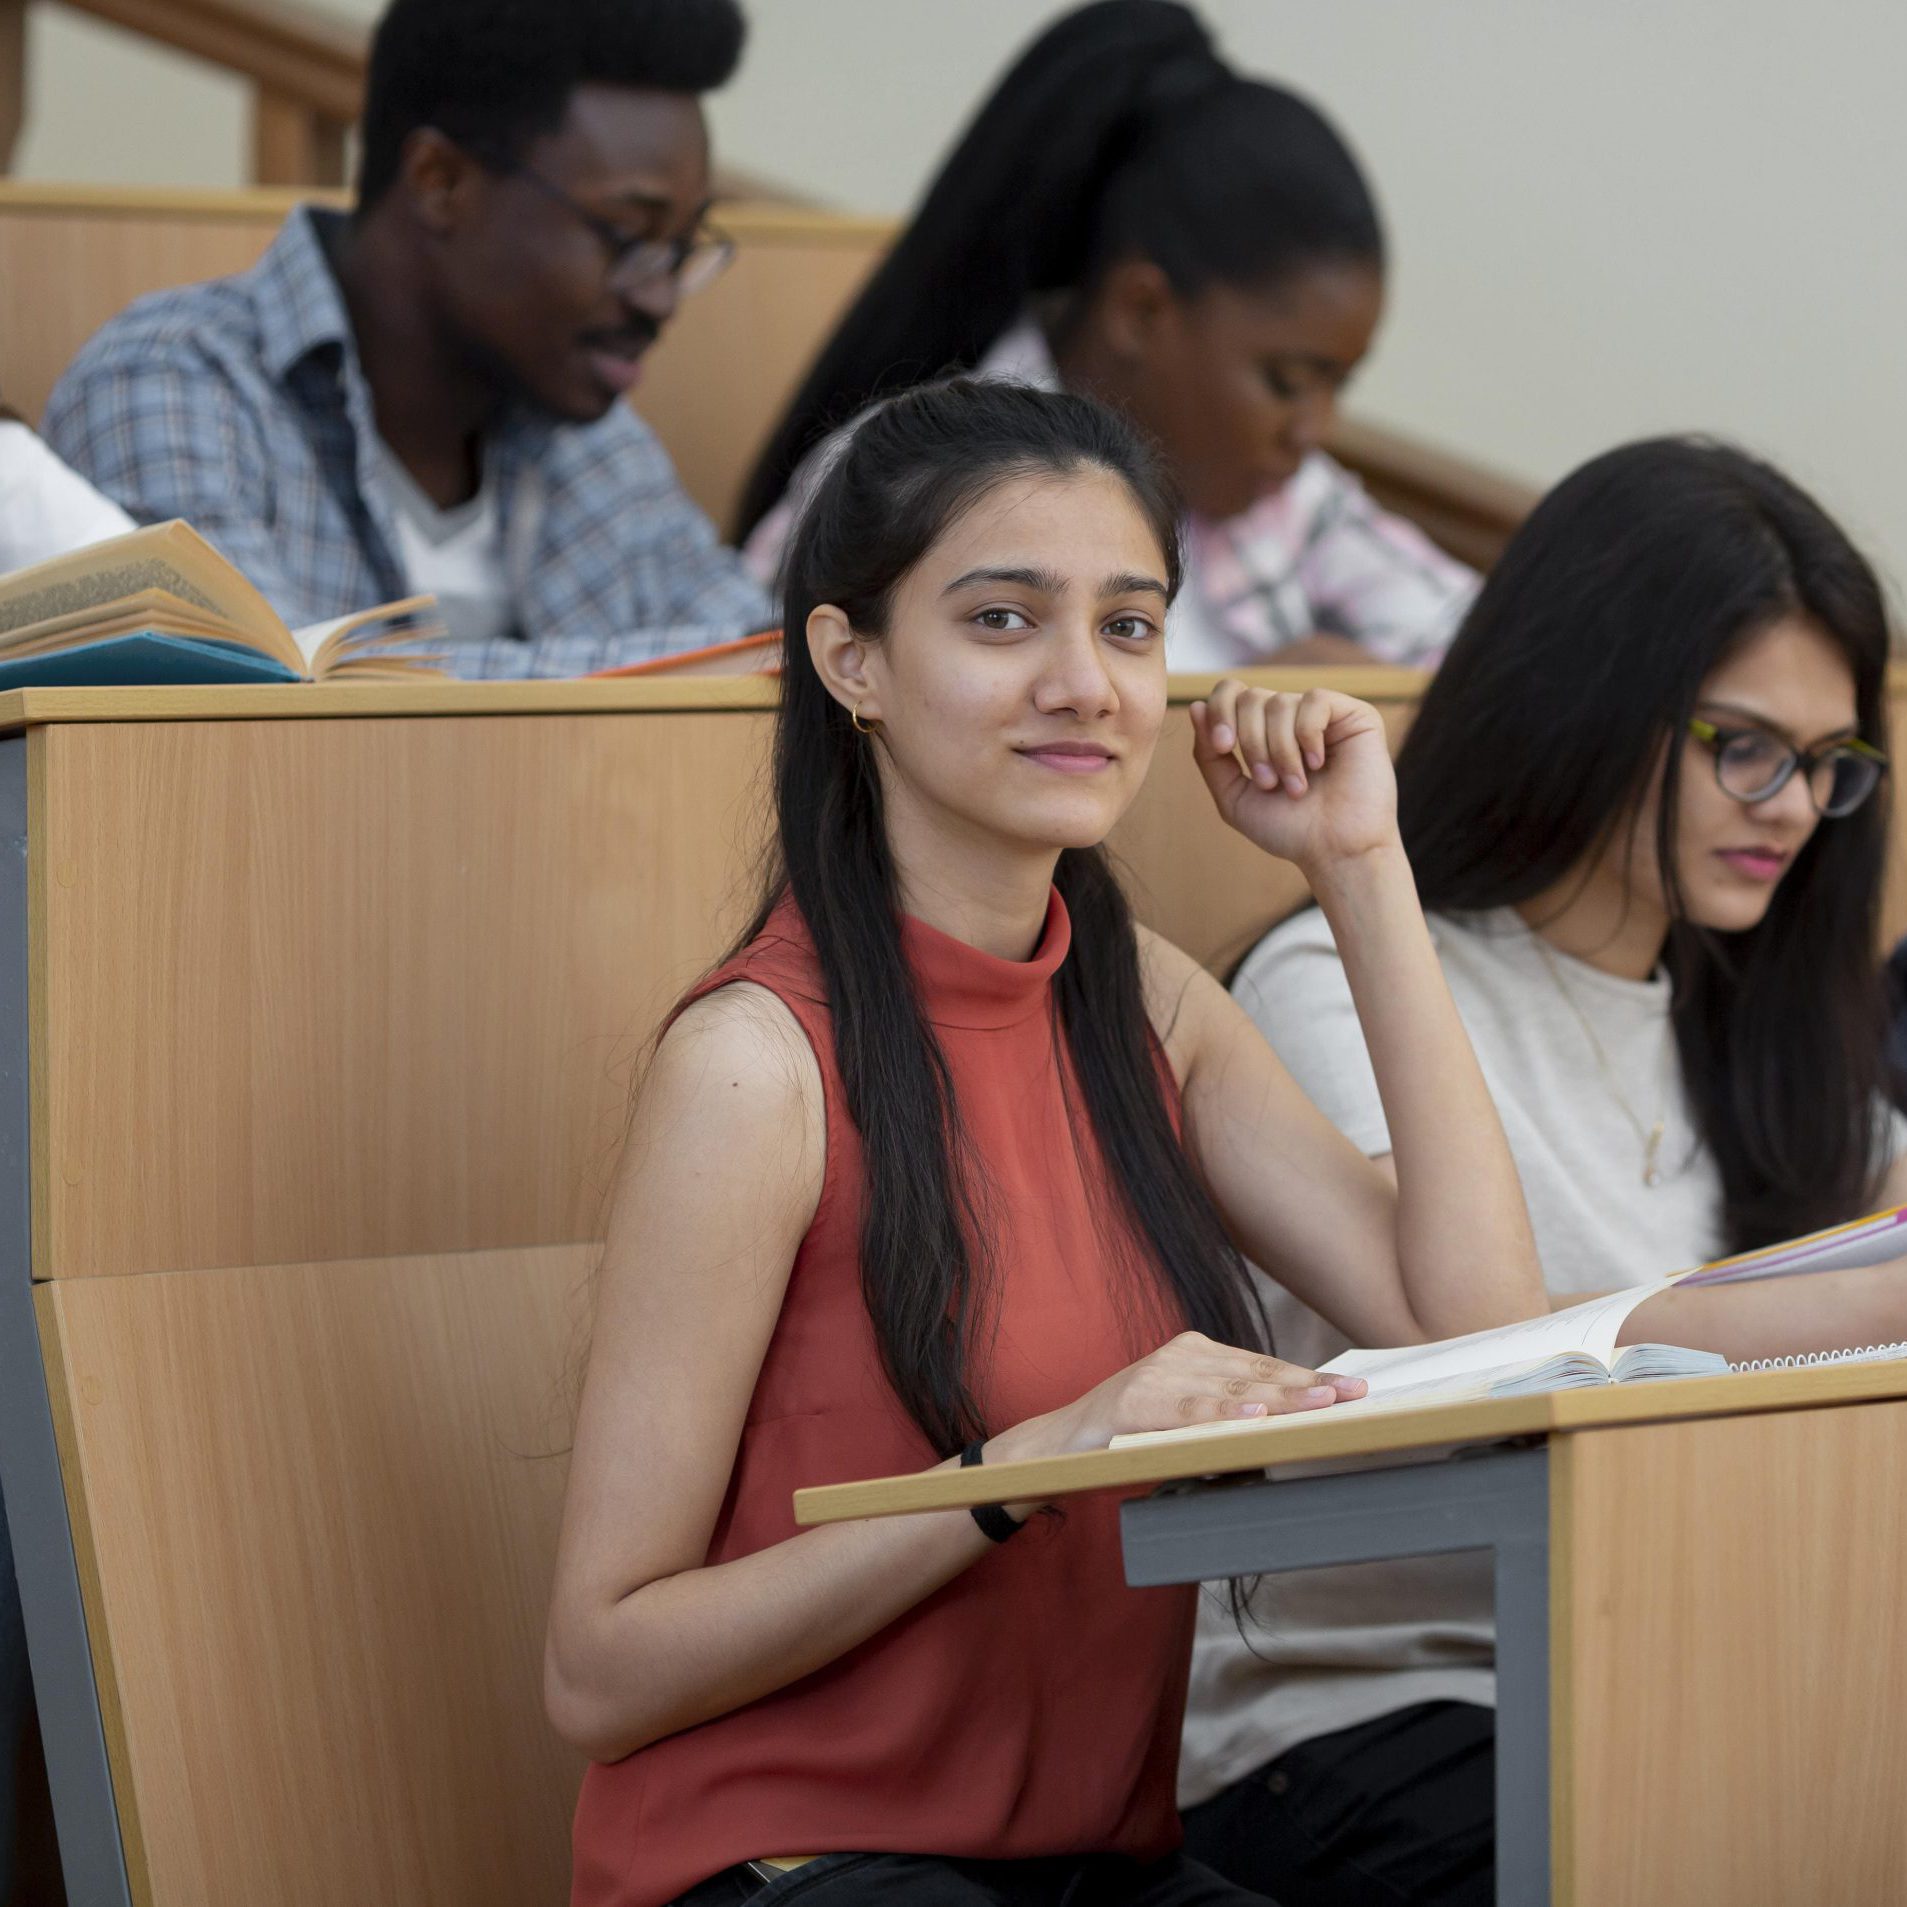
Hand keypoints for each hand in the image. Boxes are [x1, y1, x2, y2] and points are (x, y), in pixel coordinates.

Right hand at [991, 1331, 1366, 1466]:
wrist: (1063, 1442)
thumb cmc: (1132, 1435)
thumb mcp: (1187, 1419)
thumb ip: (1228, 1417)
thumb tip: (1288, 1431)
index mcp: (1196, 1352)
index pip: (1263, 1365)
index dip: (1307, 1376)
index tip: (1350, 1387)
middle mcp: (1180, 1354)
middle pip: (1255, 1373)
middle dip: (1306, 1385)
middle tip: (1351, 1394)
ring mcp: (1157, 1374)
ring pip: (1229, 1389)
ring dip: (1279, 1398)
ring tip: (1319, 1403)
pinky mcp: (1136, 1401)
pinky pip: (1188, 1411)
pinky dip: (1223, 1415)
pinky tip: (1254, 1417)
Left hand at [1190, 679, 1398, 874]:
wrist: (1335, 851)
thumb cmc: (1289, 829)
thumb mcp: (1233, 796)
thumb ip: (1209, 756)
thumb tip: (1196, 706)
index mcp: (1264, 732)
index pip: (1232, 693)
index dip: (1220, 712)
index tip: (1223, 747)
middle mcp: (1292, 718)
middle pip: (1251, 697)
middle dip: (1250, 741)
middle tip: (1267, 782)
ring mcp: (1323, 716)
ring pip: (1280, 702)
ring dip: (1280, 750)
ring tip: (1296, 786)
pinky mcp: (1355, 715)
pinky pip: (1314, 701)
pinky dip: (1307, 735)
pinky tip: (1317, 764)